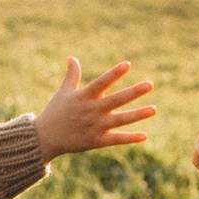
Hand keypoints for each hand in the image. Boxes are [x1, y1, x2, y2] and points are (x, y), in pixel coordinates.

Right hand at [34, 57, 156, 162]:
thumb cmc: (55, 112)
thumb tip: (71, 57)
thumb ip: (72, 75)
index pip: (102, 82)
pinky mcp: (96, 141)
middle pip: (117, 100)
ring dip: (138, 115)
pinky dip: (130, 138)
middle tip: (151, 84)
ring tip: (154, 109)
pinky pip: (116, 139)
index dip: (115, 73)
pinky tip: (144, 135)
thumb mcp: (63, 92)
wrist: (44, 138)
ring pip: (121, 120)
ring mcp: (95, 126)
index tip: (128, 64)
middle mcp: (92, 110)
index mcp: (84, 96)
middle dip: (134, 92)